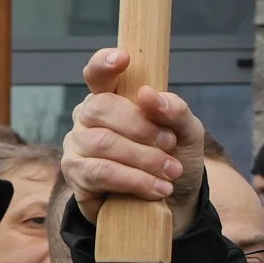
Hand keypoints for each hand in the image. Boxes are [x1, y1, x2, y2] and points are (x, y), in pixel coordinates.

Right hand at [63, 48, 206, 235]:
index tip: (124, 58)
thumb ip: (174, 111)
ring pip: (103, 143)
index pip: (98, 74)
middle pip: (102, 107)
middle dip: (141, 126)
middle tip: (170, 144)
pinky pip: (100, 172)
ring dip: (143, 158)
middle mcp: (88, 117)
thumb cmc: (174, 158)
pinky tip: (156, 189)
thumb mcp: (187, 133)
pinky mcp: (77, 176)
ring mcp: (78, 145)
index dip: (104, 64)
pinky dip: (133, 180)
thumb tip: (149, 96)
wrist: (173, 203)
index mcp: (112, 97)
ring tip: (171, 172)